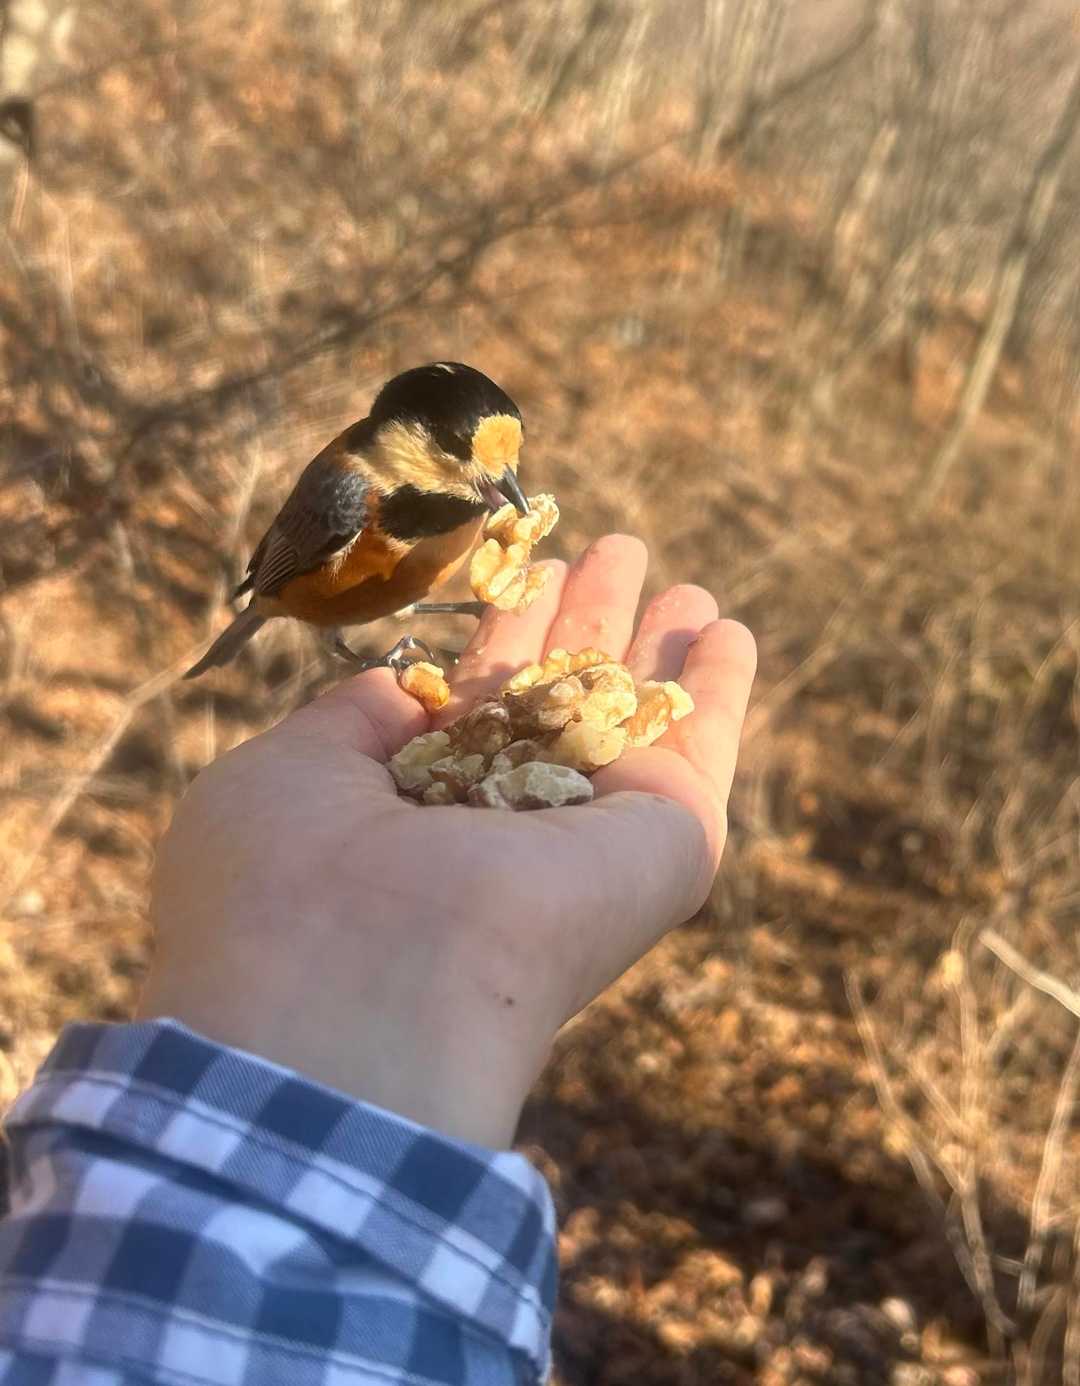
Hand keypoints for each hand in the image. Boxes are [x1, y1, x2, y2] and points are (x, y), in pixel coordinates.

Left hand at [140, 536, 755, 1147]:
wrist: (367, 990)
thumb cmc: (291, 881)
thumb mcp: (285, 778)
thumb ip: (344, 725)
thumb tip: (399, 689)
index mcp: (417, 811)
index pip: (477, 705)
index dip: (507, 632)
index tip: (534, 569)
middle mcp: (509, 824)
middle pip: (562, 701)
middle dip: (590, 622)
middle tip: (619, 549)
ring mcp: (590, 833)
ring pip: (636, 719)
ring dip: (661, 646)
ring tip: (686, 581)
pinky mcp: (665, 841)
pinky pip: (701, 750)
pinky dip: (721, 692)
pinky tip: (733, 633)